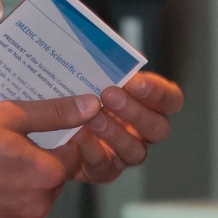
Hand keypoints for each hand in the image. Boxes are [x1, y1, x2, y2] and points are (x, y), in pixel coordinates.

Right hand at [0, 95, 100, 217]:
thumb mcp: (6, 115)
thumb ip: (54, 112)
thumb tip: (92, 107)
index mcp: (46, 175)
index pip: (72, 156)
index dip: (55, 142)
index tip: (30, 135)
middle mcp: (37, 208)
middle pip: (50, 181)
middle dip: (34, 165)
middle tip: (2, 147)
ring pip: (28, 202)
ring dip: (16, 187)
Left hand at [57, 71, 182, 185]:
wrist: (47, 121)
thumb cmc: (72, 91)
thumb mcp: (86, 73)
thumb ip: (99, 65)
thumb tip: (102, 47)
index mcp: (146, 104)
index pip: (171, 100)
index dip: (159, 92)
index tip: (136, 81)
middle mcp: (141, 131)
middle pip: (158, 128)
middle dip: (135, 112)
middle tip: (110, 94)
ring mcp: (123, 153)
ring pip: (135, 151)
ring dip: (115, 133)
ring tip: (92, 117)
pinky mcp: (102, 170)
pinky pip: (104, 166)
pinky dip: (90, 149)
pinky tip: (74, 135)